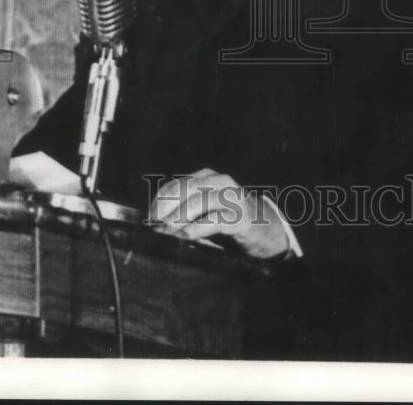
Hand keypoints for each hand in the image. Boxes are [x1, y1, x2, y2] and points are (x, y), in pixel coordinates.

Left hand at [148, 168, 289, 258]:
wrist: (264, 227)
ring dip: (178, 219)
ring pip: (199, 202)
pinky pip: (215, 221)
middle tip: (154, 225)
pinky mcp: (240, 217)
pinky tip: (185, 236)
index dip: (159, 201)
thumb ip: (185, 209)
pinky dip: (197, 228)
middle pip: (186, 189)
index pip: (176, 184)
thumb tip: (155, 222)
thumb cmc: (228, 217)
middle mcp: (220, 182)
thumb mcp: (205, 208)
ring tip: (166, 232)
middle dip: (166, 208)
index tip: (148, 218)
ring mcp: (232, 198)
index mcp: (208, 177)